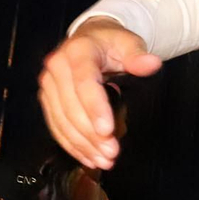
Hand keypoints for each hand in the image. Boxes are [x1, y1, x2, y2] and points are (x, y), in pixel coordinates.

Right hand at [39, 17, 161, 169]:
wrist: (90, 38)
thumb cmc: (110, 42)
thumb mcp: (128, 42)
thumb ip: (138, 55)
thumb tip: (151, 64)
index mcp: (77, 52)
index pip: (84, 83)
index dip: (95, 109)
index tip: (108, 131)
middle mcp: (56, 68)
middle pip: (71, 107)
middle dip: (91, 135)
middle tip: (111, 153)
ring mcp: (49, 85)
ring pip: (61, 121)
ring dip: (82, 145)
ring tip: (103, 161)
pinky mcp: (47, 99)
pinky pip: (56, 126)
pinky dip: (71, 144)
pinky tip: (87, 157)